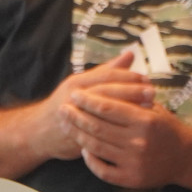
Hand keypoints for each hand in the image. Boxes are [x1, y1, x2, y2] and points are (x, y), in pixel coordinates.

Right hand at [25, 50, 150, 162]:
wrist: (39, 131)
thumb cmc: (66, 104)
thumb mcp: (83, 84)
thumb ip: (107, 71)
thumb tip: (130, 55)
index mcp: (77, 83)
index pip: (106, 76)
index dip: (128, 77)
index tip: (146, 79)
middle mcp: (75, 98)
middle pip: (107, 92)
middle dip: (131, 92)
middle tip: (152, 93)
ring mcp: (75, 118)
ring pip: (104, 113)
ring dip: (127, 110)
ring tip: (148, 110)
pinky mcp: (77, 136)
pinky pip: (99, 132)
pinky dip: (117, 130)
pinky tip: (131, 129)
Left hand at [62, 82, 189, 188]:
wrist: (186, 158)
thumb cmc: (166, 128)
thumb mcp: (154, 107)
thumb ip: (132, 95)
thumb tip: (109, 74)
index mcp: (145, 120)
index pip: (108, 107)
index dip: (87, 100)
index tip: (74, 94)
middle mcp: (139, 141)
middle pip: (97, 126)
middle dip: (76, 116)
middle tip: (62, 108)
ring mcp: (134, 161)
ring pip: (96, 147)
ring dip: (77, 134)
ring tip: (66, 124)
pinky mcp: (130, 178)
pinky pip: (102, 170)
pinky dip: (90, 160)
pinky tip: (84, 149)